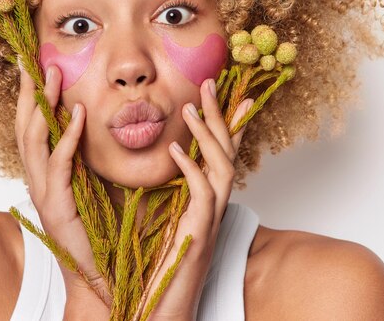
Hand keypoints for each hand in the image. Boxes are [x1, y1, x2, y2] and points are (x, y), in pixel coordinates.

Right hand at [14, 61, 110, 312]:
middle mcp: (36, 179)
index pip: (31, 127)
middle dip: (27, 92)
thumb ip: (84, 155)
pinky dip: (67, 137)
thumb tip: (88, 123)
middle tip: (33, 60)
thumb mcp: (89, 183)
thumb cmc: (98, 227)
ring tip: (53, 75)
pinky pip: (60, 164)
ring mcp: (42, 193)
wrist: (99, 270)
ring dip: (43, 106)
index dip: (29, 96)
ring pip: (33, 141)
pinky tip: (77, 114)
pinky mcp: (56, 206)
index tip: (34, 65)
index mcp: (43, 173)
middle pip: (24, 127)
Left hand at [145, 79, 252, 320]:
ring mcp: (209, 220)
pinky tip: (177, 149)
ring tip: (191, 108)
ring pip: (223, 168)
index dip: (226, 123)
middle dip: (221, 116)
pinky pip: (203, 194)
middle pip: (228, 152)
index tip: (222, 93)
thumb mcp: (165, 216)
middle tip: (210, 84)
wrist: (154, 307)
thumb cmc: (156, 263)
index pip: (220, 153)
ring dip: (210, 135)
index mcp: (203, 199)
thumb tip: (166, 160)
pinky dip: (193, 168)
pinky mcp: (199, 234)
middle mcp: (213, 206)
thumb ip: (170, 190)